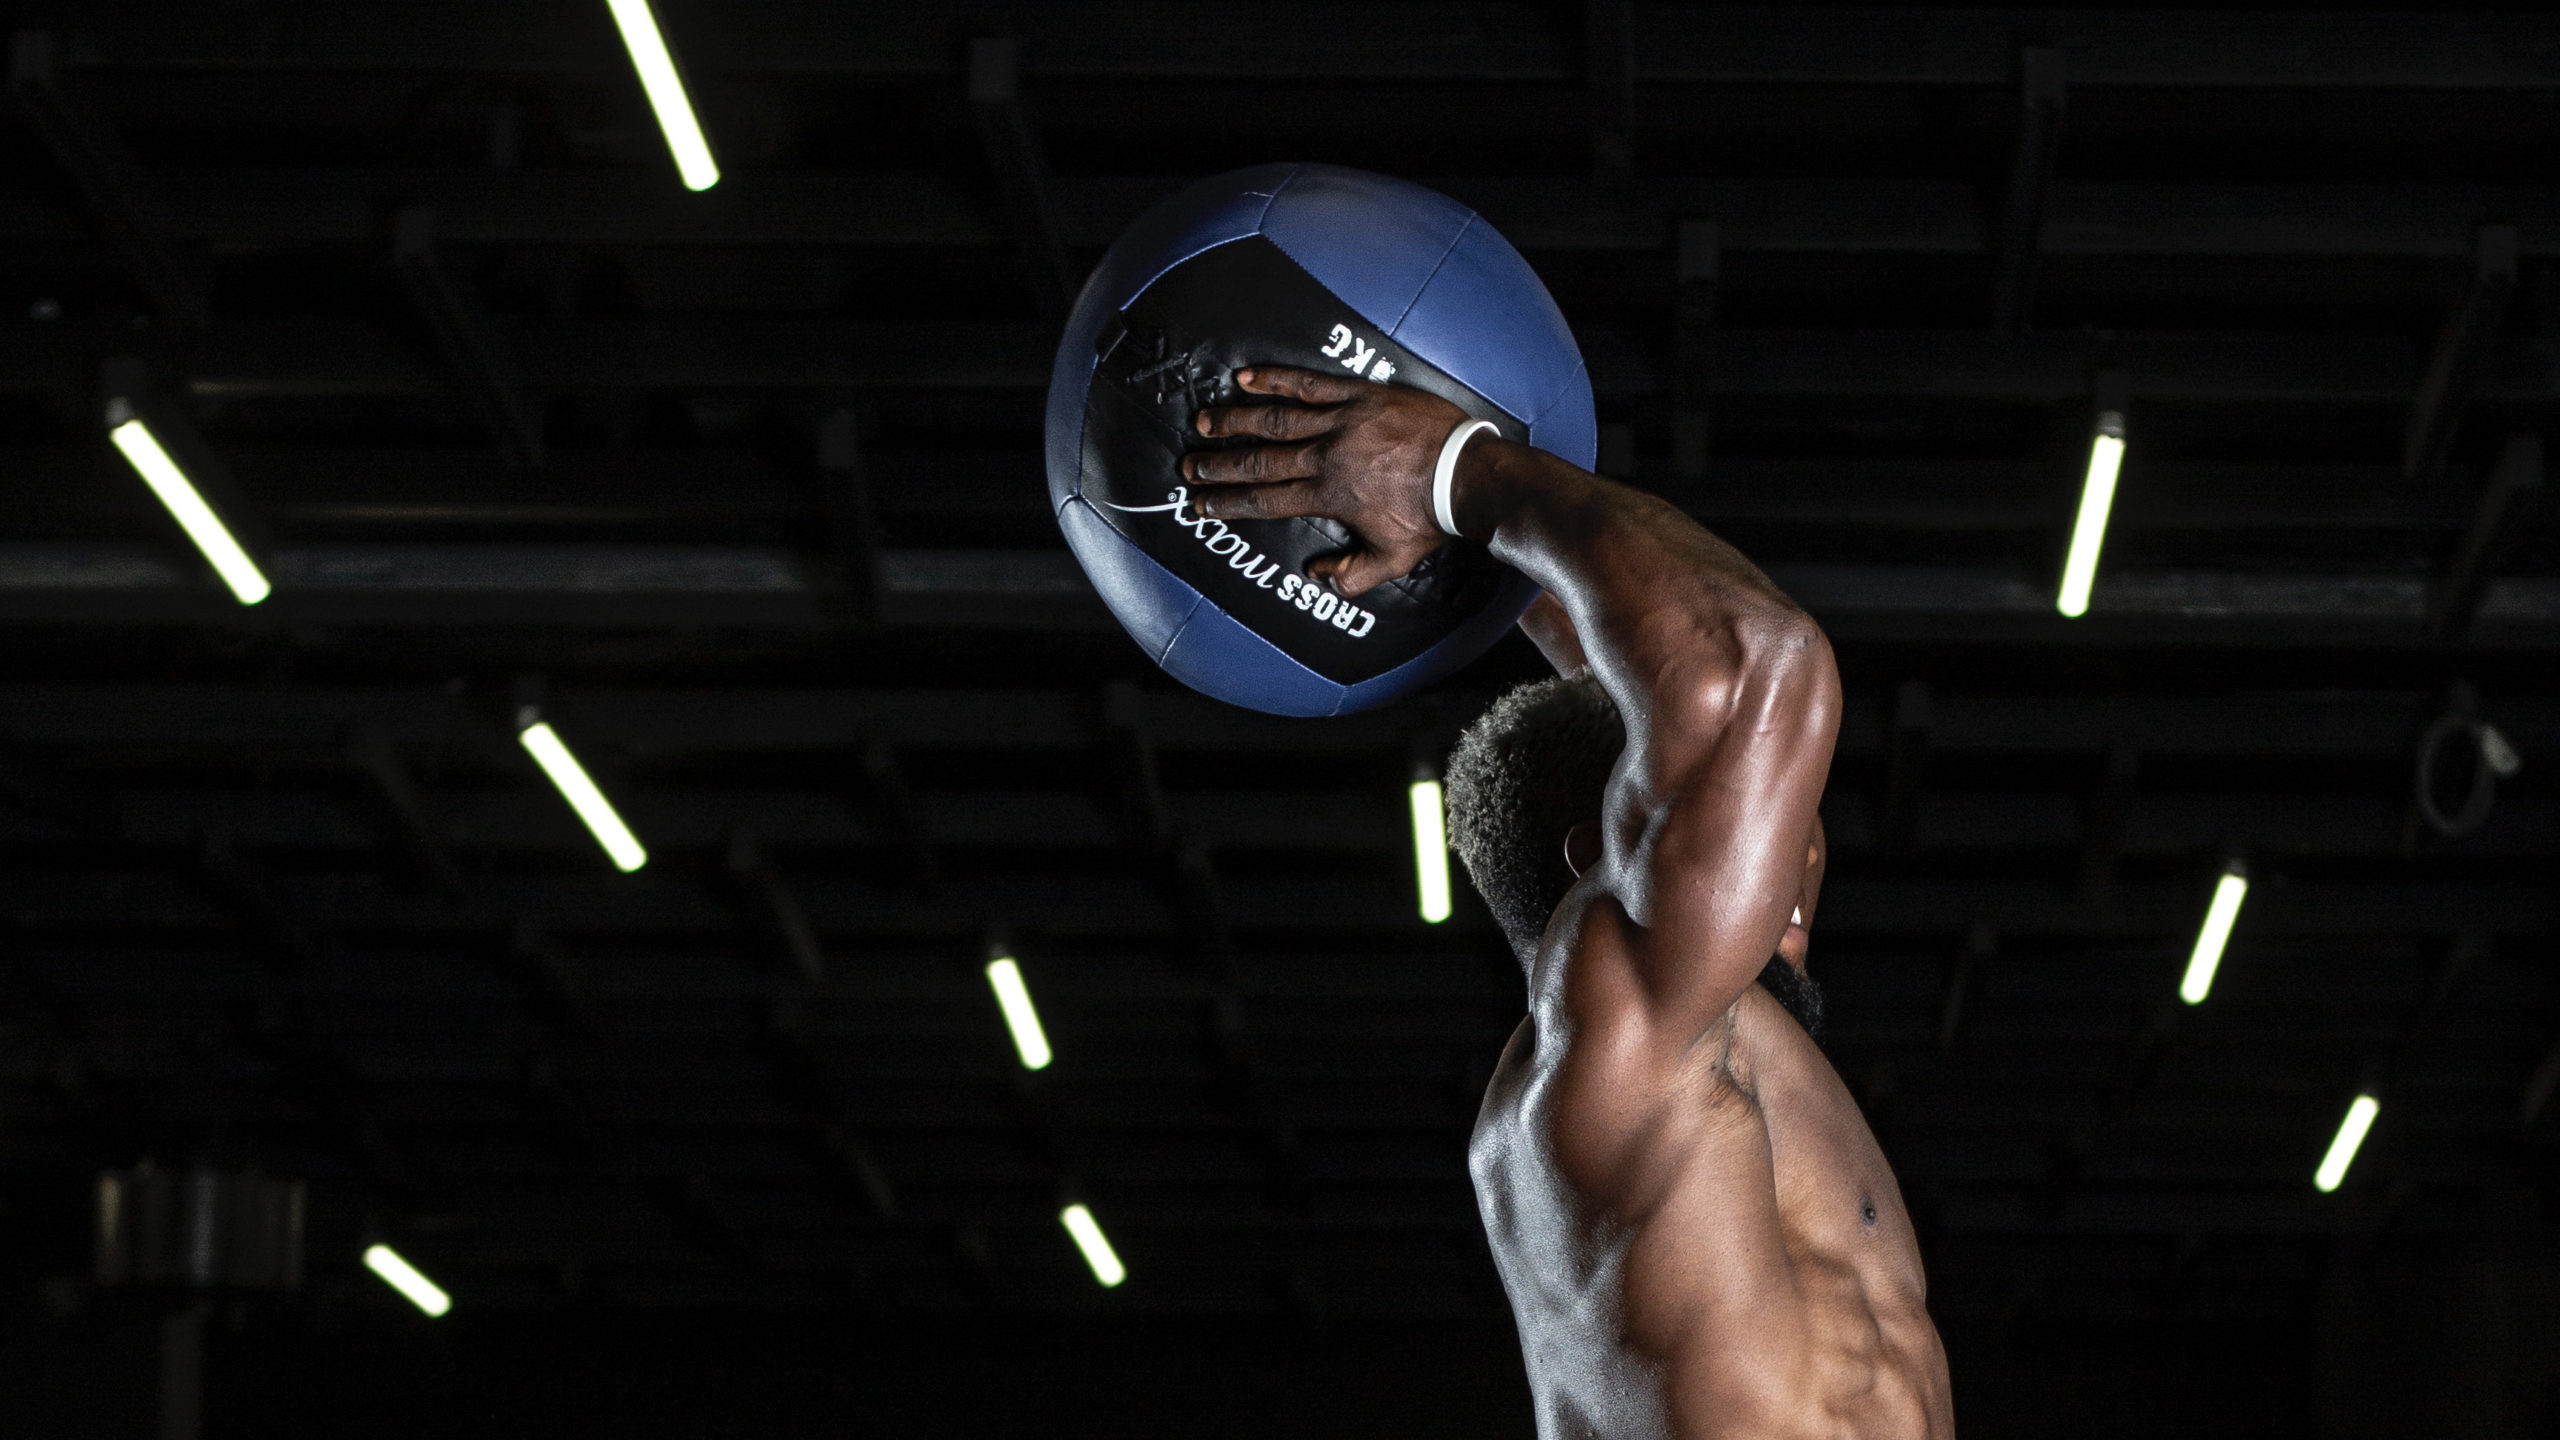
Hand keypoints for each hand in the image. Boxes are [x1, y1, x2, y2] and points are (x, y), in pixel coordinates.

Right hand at [1180, 365, 1473, 596]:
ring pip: (1276, 419)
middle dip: (1220, 464)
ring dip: (1235, 421)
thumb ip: (1352, 575)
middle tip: (1189, 464)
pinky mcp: (1359, 396)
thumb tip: (1317, 577)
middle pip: (1260, 460)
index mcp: (1328, 496)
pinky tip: (1247, 377)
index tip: (1202, 503)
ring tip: (1204, 422)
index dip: (1230, 502)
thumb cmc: (1431, 517)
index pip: (1267, 500)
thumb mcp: (1393, 558)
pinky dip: (1276, 379)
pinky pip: (1310, 383)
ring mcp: (1341, 422)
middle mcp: (1325, 457)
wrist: (1467, 474)